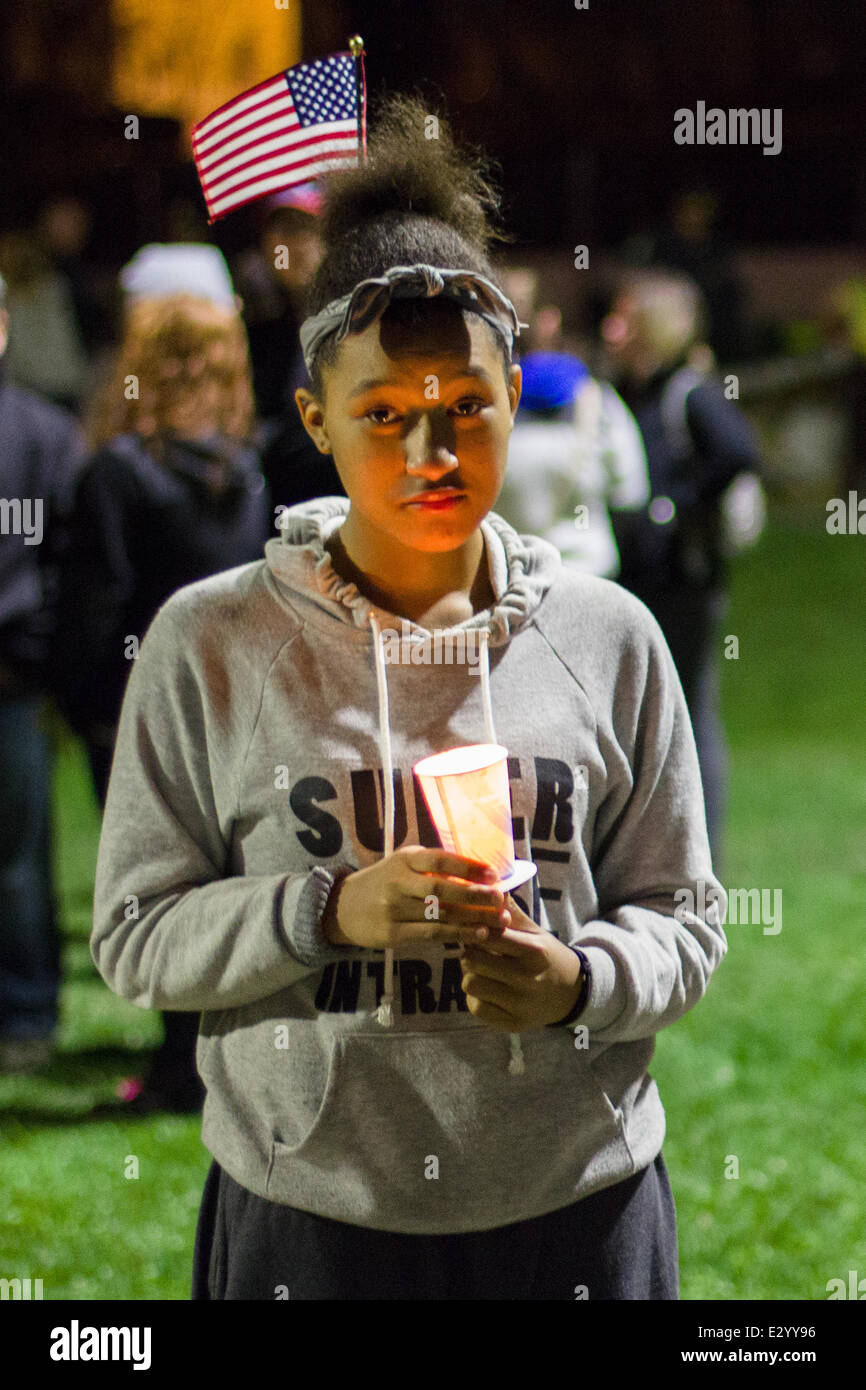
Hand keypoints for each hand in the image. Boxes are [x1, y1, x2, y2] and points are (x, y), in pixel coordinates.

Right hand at [322, 846, 511, 951]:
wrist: (341, 907)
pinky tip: (477, 934)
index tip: (493, 874)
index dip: (468, 867)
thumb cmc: (383, 883)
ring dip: (473, 917)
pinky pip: (431, 933)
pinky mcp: (393, 933)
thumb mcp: (402, 865)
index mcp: (404, 859)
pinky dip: (457, 934)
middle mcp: (398, 882)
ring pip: (440, 913)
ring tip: (499, 920)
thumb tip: (478, 872)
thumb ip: (432, 867)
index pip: (440, 860)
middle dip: (475, 895)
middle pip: (442, 888)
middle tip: (501, 899)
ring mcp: (394, 908)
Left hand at [458, 893, 582, 1030]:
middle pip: (472, 960)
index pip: (488, 935)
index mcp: (535, 951)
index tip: (475, 929)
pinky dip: (476, 997)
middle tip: (476, 950)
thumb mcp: (534, 932)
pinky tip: (488, 989)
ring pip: (470, 983)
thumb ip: (510, 911)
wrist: (573, 993)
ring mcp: (521, 1004)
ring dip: (471, 974)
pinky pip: (475, 1008)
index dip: (475, 929)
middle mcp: (528, 979)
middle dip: (469, 952)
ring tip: (482, 970)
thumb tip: (489, 885)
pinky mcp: (513, 1023)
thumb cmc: (547, 956)